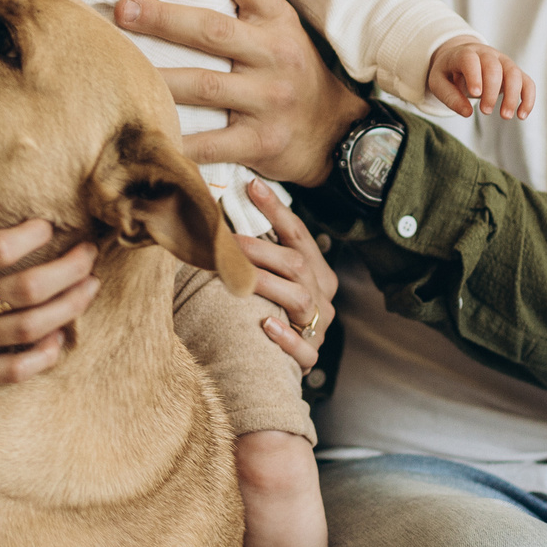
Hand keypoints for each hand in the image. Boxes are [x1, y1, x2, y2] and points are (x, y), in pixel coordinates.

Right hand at [0, 161, 98, 414]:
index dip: (33, 235)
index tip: (49, 224)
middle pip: (26, 291)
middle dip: (69, 271)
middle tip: (91, 255)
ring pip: (27, 331)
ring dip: (67, 309)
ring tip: (89, 289)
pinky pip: (8, 372)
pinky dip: (41, 358)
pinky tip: (59, 340)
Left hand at [112, 0, 365, 186]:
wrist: (337, 133)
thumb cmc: (293, 74)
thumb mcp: (281, 32)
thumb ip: (242, 10)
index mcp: (279, 21)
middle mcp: (276, 55)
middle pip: (212, 31)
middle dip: (162, 19)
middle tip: (122, 10)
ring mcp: (269, 100)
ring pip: (204, 86)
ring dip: (157, 78)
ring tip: (119, 70)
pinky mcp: (261, 141)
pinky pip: (211, 142)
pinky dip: (177, 141)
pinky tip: (146, 132)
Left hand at [241, 179, 337, 375]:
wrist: (286, 360)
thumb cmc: (276, 310)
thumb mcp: (278, 277)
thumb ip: (264, 252)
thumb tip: (229, 210)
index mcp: (318, 272)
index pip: (298, 235)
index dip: (276, 210)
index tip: (251, 186)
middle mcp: (322, 296)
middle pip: (295, 264)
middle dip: (258, 250)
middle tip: (223, 240)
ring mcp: (318, 326)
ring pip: (299, 300)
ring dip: (265, 285)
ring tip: (237, 278)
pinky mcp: (310, 355)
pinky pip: (303, 348)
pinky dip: (286, 337)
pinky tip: (266, 326)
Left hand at [428, 37, 534, 120]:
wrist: (462, 57)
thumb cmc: (449, 72)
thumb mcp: (438, 82)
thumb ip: (449, 96)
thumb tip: (467, 113)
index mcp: (465, 53)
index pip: (470, 59)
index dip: (474, 75)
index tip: (475, 94)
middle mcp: (487, 54)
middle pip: (494, 67)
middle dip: (492, 90)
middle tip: (486, 111)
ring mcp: (503, 61)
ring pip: (514, 73)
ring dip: (512, 96)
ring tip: (505, 116)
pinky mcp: (514, 72)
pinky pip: (527, 82)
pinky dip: (528, 98)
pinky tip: (522, 115)